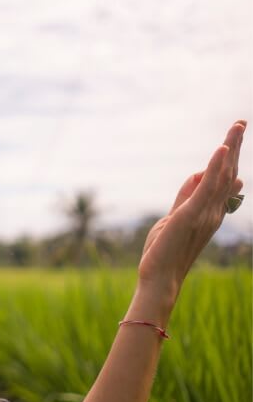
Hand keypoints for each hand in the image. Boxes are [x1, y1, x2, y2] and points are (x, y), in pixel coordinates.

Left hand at [137, 120, 245, 304]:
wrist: (160, 277)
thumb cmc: (165, 251)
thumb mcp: (174, 217)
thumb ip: (185, 196)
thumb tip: (196, 174)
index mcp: (209, 213)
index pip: (224, 182)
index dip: (229, 160)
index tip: (232, 142)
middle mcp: (213, 212)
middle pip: (228, 173)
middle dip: (235, 147)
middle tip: (241, 123)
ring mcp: (205, 213)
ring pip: (223, 175)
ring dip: (230, 148)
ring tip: (237, 127)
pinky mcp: (191, 215)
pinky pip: (207, 187)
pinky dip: (214, 167)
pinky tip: (221, 149)